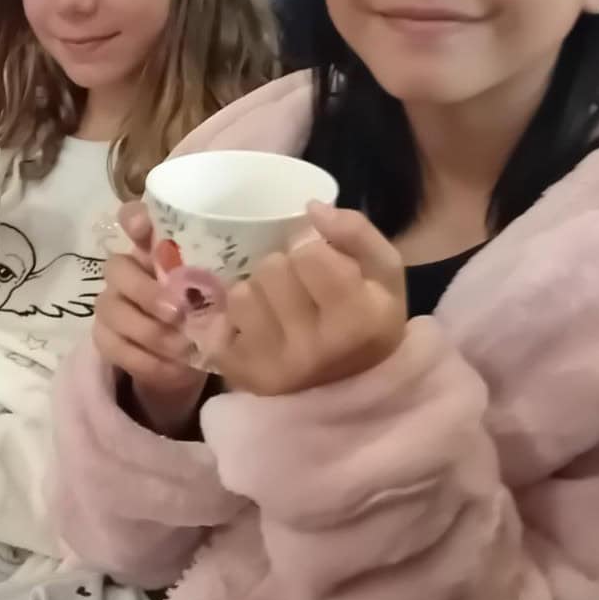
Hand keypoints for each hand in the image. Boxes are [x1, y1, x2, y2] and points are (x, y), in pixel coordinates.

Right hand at [93, 202, 210, 437]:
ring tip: (183, 347)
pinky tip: (175, 369)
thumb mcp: (218, 288)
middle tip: (178, 313)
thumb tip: (265, 264)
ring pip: (113, 311)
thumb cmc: (205, 310)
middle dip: (146, 291)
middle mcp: (125, 271)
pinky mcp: (105, 338)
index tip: (143, 228)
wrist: (186, 358)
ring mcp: (111, 305)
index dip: (133, 218)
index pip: (130, 217)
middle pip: (117, 268)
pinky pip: (116, 348)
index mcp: (152, 248)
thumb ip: (224, 273)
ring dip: (151, 332)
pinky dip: (148, 361)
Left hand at [206, 203, 406, 396]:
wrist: (355, 391)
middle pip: (271, 269)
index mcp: (359, 319)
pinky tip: (258, 332)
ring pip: (240, 294)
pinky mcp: (244, 377)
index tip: (323, 266)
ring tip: (279, 311)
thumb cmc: (368, 323)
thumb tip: (312, 208)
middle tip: (300, 291)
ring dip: (257, 294)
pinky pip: (216, 325)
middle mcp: (316, 349)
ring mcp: (276, 368)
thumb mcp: (383, 274)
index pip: (309, 253)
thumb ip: (356, 232)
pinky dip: (232, 323)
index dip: (313, 250)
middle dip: (284, 271)